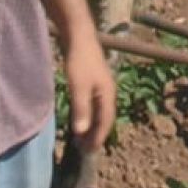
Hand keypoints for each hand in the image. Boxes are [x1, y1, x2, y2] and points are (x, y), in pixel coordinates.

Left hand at [64, 37, 115, 151]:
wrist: (79, 35)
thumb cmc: (79, 61)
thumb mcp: (78, 87)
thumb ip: (81, 110)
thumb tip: (81, 132)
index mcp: (108, 95)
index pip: (105, 122)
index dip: (97, 138)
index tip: (88, 152)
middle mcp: (108, 92)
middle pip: (105, 119)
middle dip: (96, 135)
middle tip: (84, 149)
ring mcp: (102, 86)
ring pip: (99, 112)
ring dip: (92, 126)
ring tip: (81, 138)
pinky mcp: (94, 81)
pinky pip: (94, 104)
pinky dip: (88, 115)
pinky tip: (80, 118)